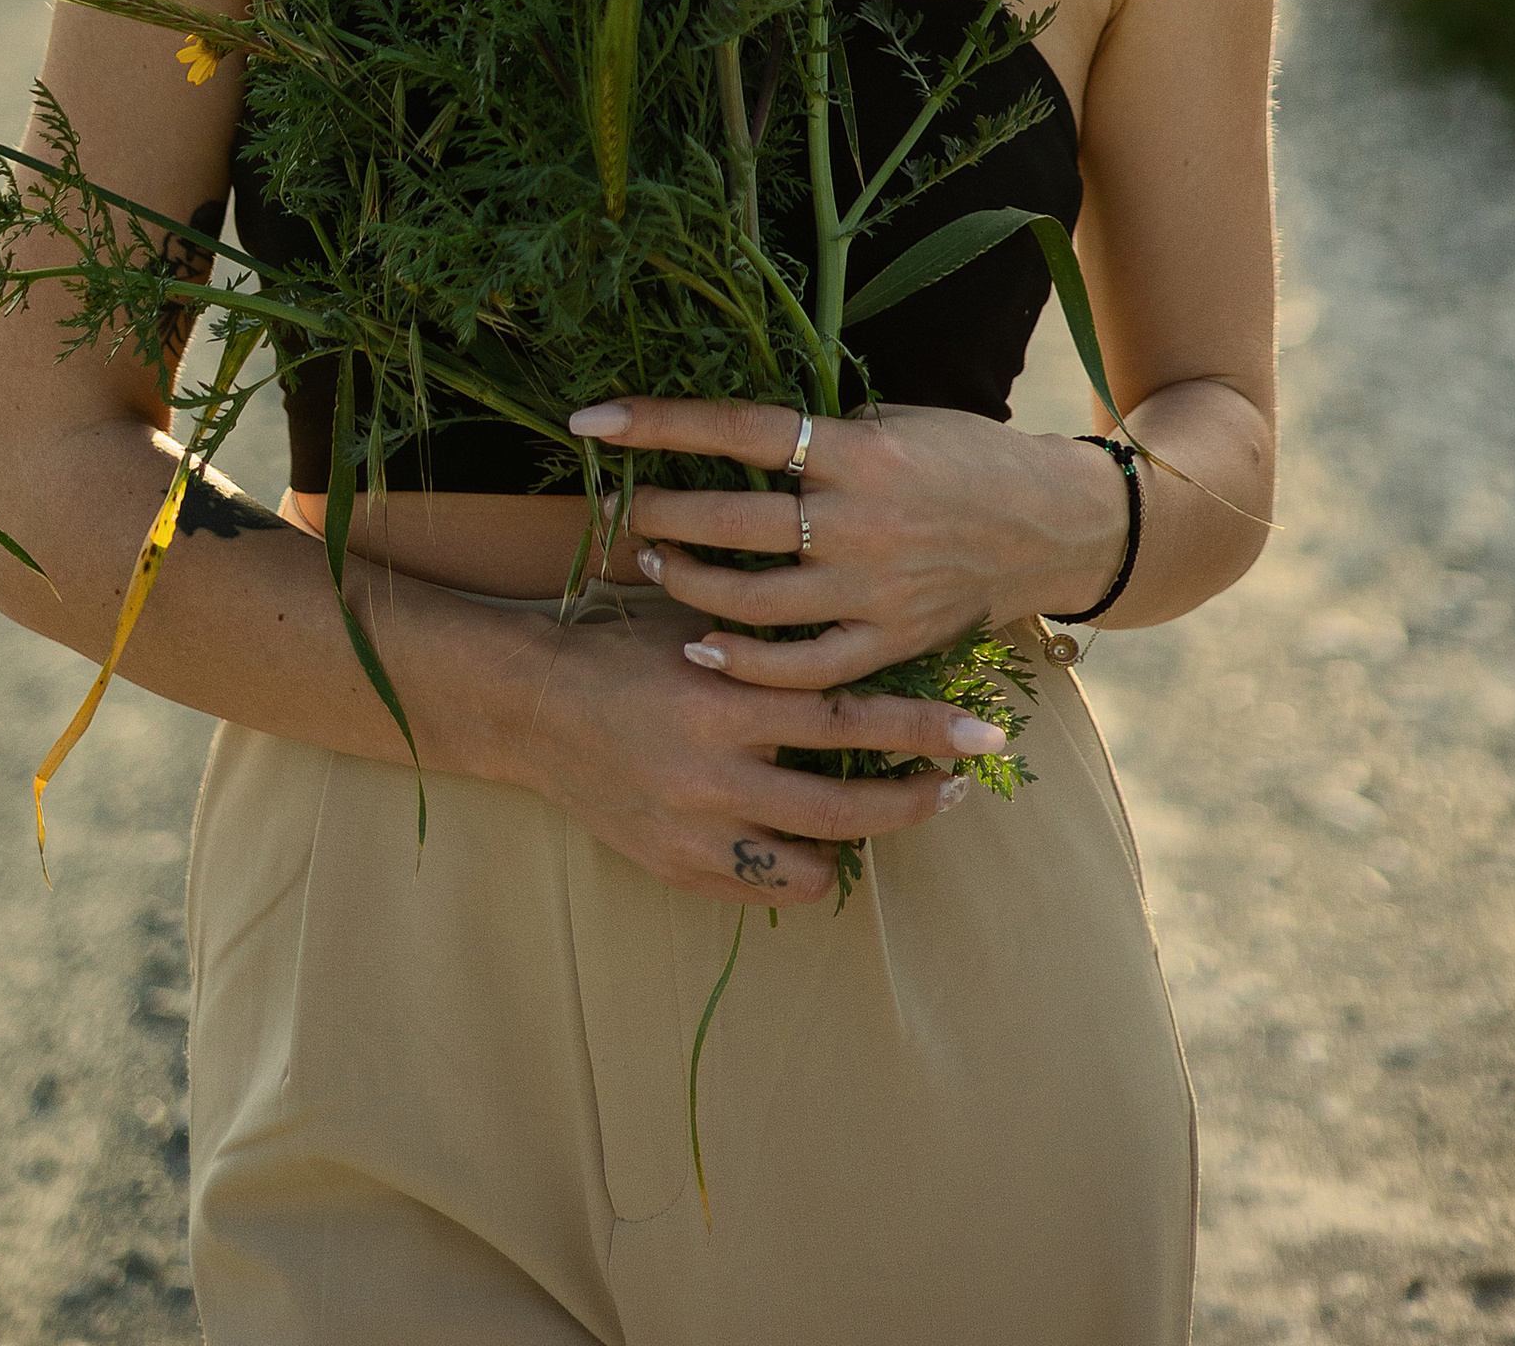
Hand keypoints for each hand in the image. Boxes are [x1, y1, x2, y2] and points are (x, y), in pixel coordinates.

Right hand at [511, 591, 998, 901]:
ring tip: (895, 814)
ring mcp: (694, 832)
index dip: (921, 730)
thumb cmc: (628, 651)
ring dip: (863, 843)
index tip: (981, 730)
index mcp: (724, 698)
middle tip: (959, 785)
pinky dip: (804, 869)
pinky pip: (765, 888)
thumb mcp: (703, 626)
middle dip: (915, 799)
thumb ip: (775, 645)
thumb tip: (867, 634)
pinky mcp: (676, 869)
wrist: (533, 709)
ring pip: (811, 862)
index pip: (846, 721)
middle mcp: (713, 773)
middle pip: (843, 807)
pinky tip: (822, 843)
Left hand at [568, 392, 1127, 690]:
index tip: (589, 420)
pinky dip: (746, 661)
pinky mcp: (890, 641)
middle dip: (663, 514)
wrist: (1054, 524)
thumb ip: (823, 438)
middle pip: (733, 520)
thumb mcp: (897, 421)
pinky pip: (802, 667)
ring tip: (658, 563)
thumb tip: (739, 441)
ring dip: (693, 582)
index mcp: (861, 450)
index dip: (658, 423)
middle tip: (626, 509)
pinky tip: (703, 645)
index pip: (738, 429)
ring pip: (755, 600)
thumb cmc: (969, 458)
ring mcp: (875, 589)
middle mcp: (863, 520)